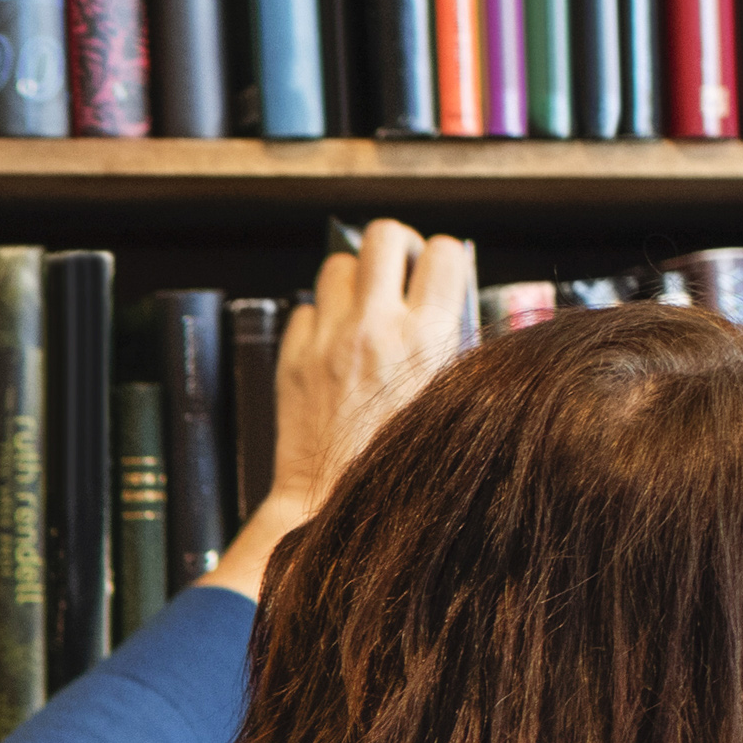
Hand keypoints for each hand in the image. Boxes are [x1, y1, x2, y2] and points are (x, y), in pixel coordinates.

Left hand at [198, 218, 478, 598]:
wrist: (334, 507)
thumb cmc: (400, 464)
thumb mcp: (448, 400)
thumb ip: (449, 346)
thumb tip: (447, 304)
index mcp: (427, 336)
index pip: (445, 251)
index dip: (442, 257)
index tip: (437, 274)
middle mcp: (375, 328)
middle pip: (384, 235)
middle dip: (395, 247)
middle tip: (397, 274)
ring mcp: (329, 341)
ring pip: (337, 264)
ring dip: (353, 278)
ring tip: (362, 308)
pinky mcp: (293, 359)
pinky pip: (305, 308)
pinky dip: (319, 319)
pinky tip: (332, 345)